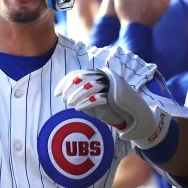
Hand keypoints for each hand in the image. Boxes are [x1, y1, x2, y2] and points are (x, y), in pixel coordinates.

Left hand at [54, 68, 170, 148]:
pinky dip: (86, 102)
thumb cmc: (109, 106)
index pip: (77, 74)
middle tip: (63, 99)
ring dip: (77, 95)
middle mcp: (103, 76)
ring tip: (69, 104)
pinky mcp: (115, 95)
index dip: (65, 83)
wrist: (131, 113)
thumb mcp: (92, 98)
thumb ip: (81, 93)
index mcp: (96, 74)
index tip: (56, 93)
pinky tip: (79, 108)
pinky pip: (98, 97)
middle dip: (69, 88)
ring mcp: (110, 84)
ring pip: (89, 86)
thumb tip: (64, 94)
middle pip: (81, 78)